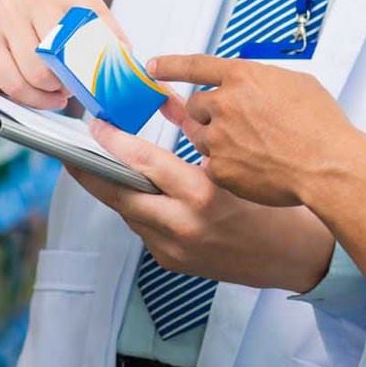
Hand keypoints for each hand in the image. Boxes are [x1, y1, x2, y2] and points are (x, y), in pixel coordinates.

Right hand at [0, 0, 126, 108]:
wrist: (6, 16)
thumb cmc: (50, 22)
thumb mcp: (83, 19)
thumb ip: (106, 35)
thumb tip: (125, 58)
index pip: (93, 21)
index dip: (101, 54)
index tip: (103, 74)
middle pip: (59, 51)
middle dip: (70, 79)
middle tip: (73, 86)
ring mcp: (5, 14)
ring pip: (33, 72)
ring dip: (50, 92)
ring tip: (56, 92)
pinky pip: (11, 84)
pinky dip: (30, 98)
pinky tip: (39, 95)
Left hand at [71, 119, 336, 291]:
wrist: (292, 256)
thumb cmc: (273, 206)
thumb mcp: (234, 165)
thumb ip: (196, 136)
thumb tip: (166, 103)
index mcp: (203, 195)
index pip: (145, 164)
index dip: (115, 143)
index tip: (96, 127)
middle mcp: (184, 226)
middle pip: (120, 195)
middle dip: (91, 174)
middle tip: (73, 153)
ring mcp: (175, 249)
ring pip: (128, 213)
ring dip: (113, 191)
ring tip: (97, 168)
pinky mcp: (173, 263)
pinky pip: (143, 229)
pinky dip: (136, 208)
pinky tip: (134, 193)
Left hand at [149, 54, 365, 207]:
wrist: (329, 167)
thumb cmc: (322, 128)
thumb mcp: (297, 84)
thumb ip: (263, 81)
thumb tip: (254, 86)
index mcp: (242, 76)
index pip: (194, 65)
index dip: (171, 65)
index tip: (154, 66)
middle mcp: (224, 104)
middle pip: (197, 106)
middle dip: (211, 115)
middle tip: (238, 127)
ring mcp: (218, 138)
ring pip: (200, 136)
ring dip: (217, 140)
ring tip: (251, 149)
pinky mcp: (218, 169)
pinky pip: (211, 164)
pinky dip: (226, 166)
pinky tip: (252, 169)